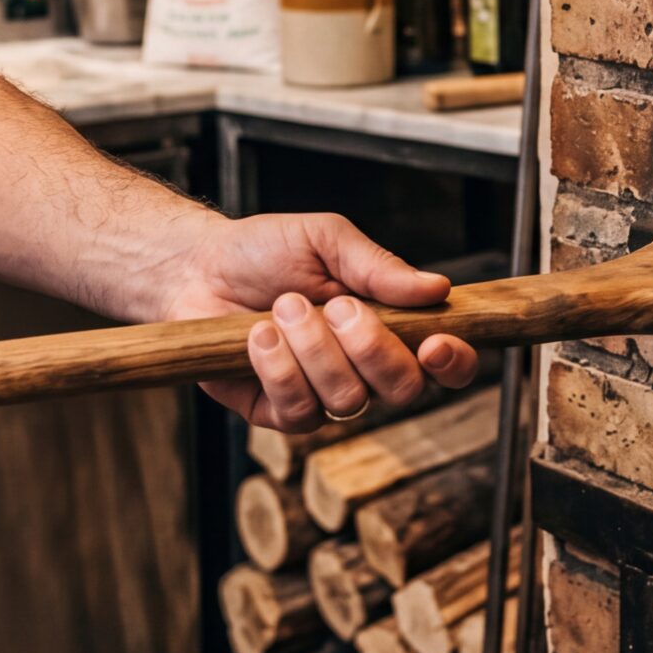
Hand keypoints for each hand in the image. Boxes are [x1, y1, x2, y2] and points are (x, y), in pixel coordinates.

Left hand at [157, 213, 478, 433]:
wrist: (199, 268)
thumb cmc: (267, 251)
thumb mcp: (328, 240)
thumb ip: (380, 266)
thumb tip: (437, 288)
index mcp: (391, 326)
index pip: (445, 363)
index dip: (453, 362)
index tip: (434, 341)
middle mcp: (365, 368)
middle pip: (404, 388)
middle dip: (371, 346)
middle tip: (336, 305)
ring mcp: (323, 395)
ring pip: (349, 398)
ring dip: (314, 348)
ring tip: (283, 307)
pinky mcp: (279, 412)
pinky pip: (299, 410)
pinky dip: (278, 367)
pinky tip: (259, 336)